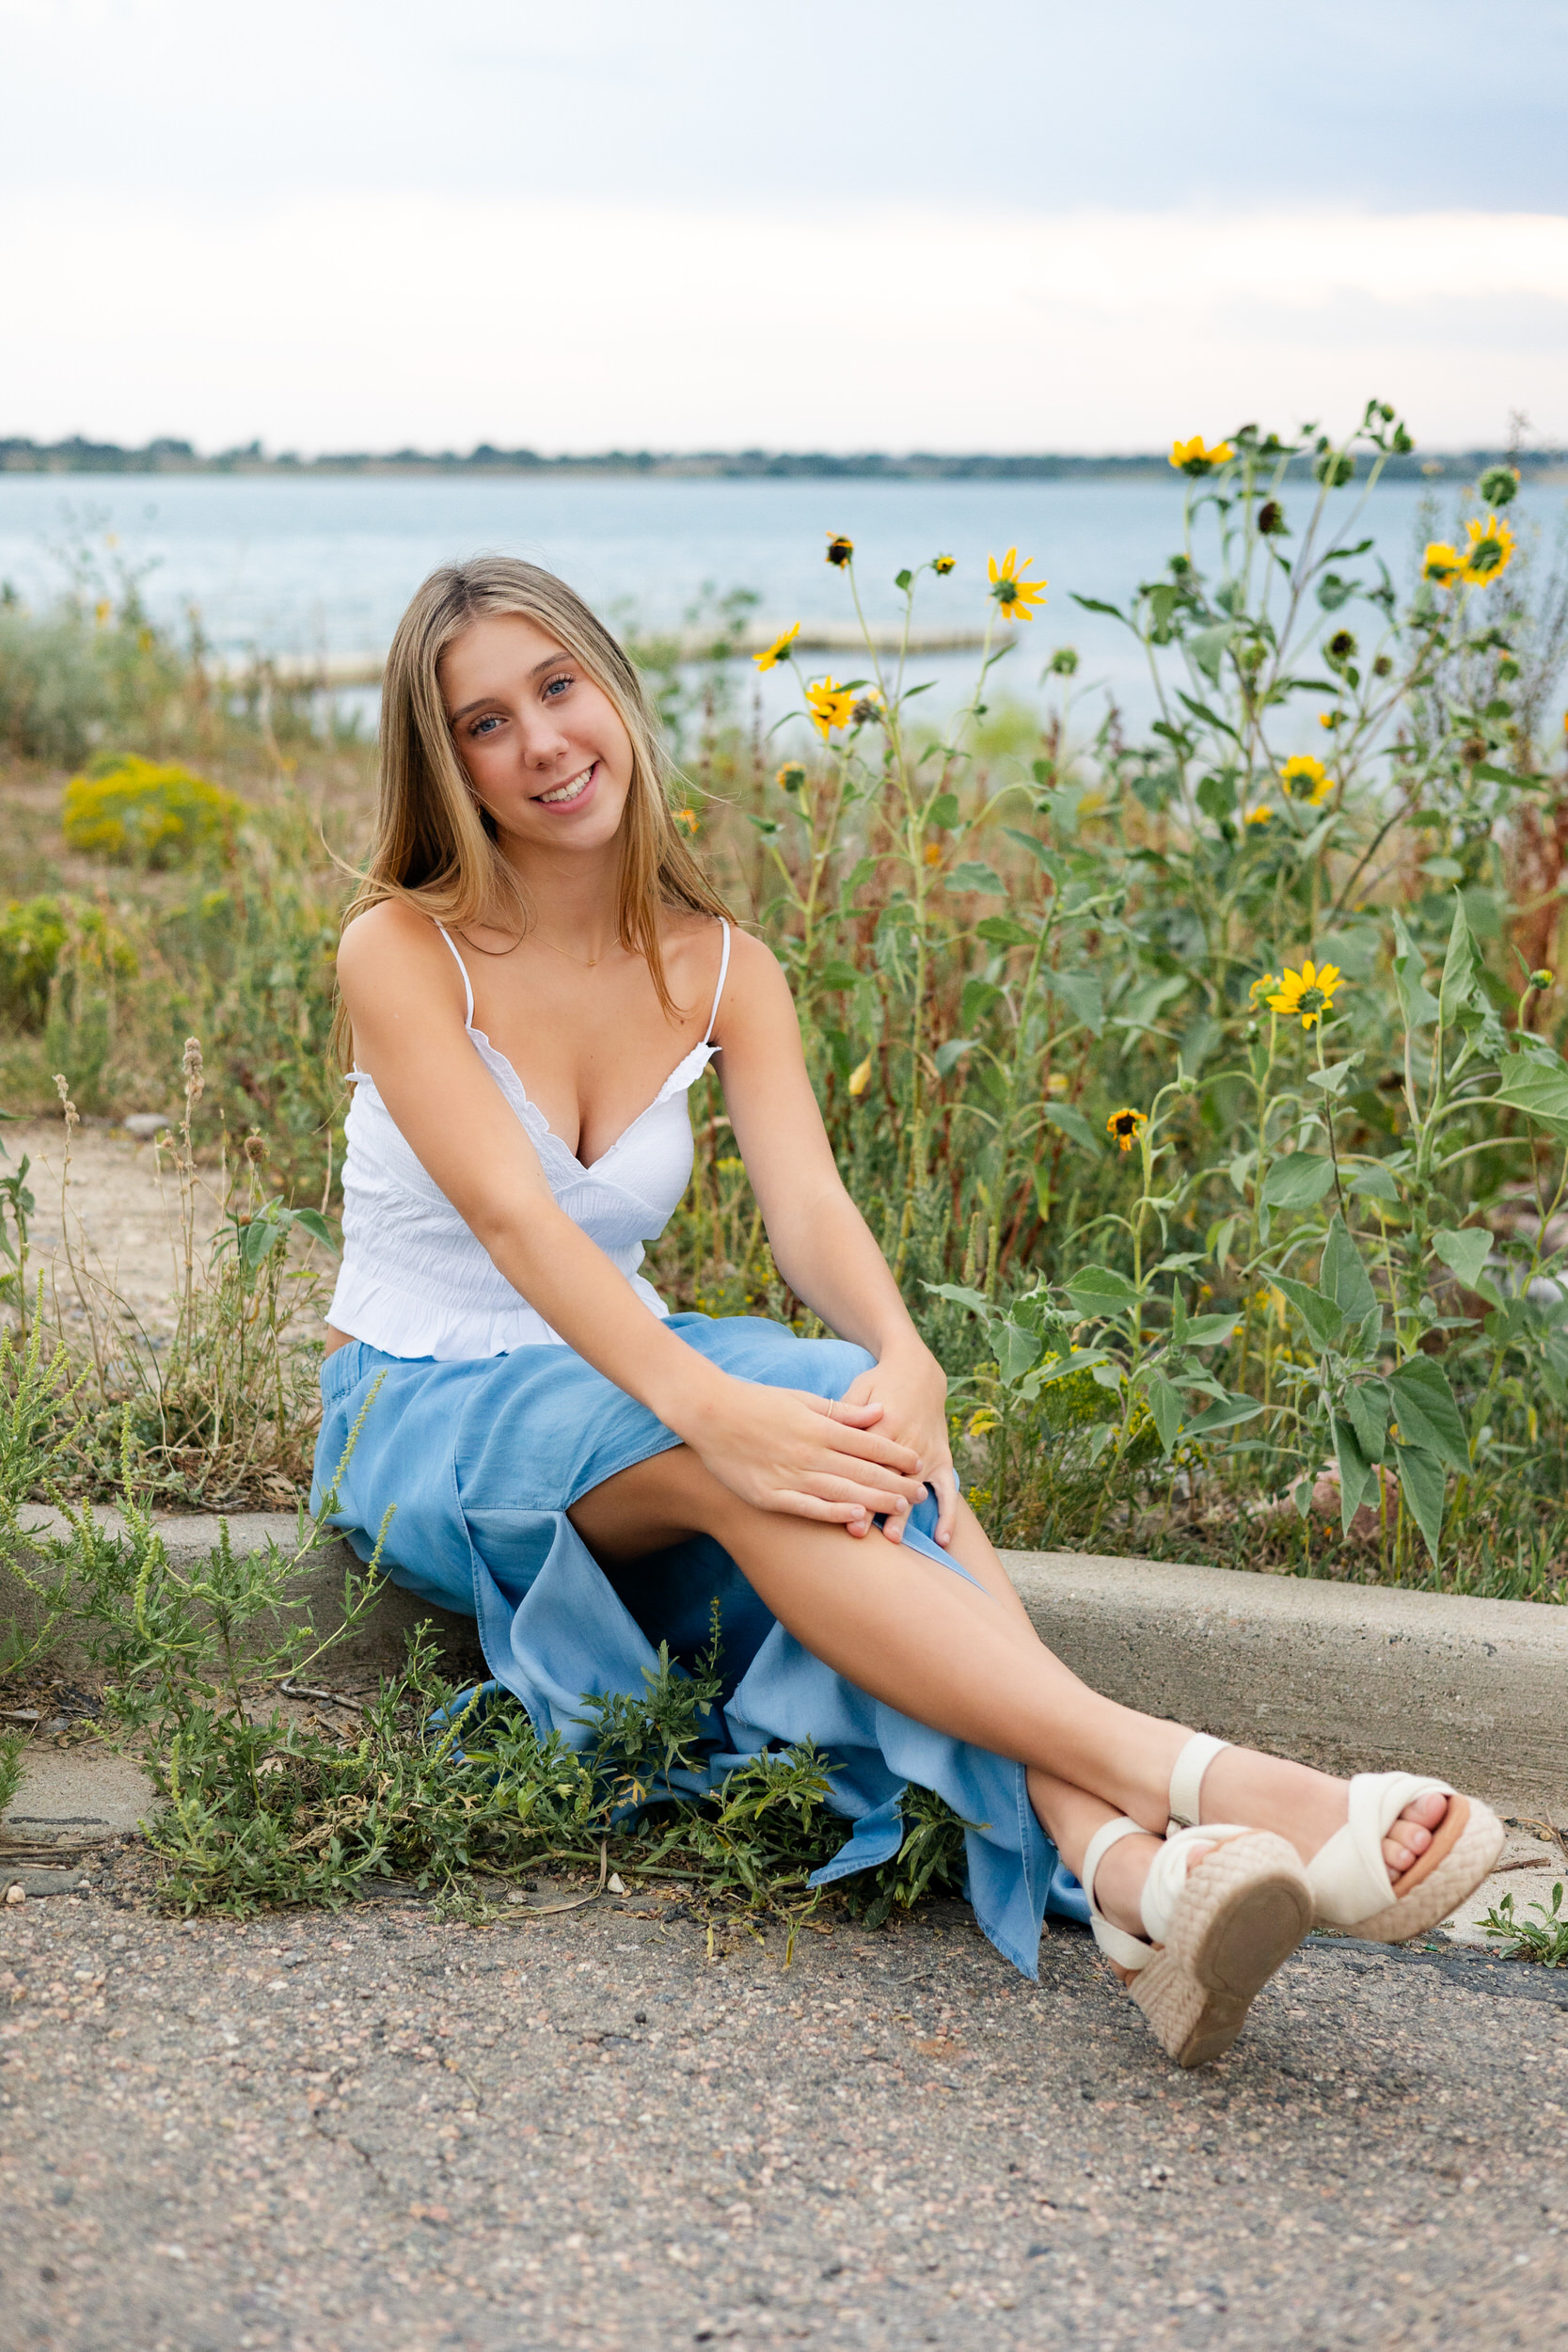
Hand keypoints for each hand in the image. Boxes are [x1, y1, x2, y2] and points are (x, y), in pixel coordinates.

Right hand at [684, 1377, 926, 1530]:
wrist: (709, 1413)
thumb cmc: (756, 1402)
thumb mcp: (802, 1398)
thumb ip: (842, 1411)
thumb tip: (880, 1413)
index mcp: (818, 1427)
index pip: (869, 1443)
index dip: (897, 1455)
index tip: (918, 1463)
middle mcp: (808, 1452)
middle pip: (862, 1471)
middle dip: (895, 1483)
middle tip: (919, 1494)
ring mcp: (789, 1475)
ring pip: (842, 1492)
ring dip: (874, 1501)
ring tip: (899, 1509)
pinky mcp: (769, 1495)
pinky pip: (808, 1508)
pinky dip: (834, 1513)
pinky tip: (857, 1519)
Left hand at [839, 1339, 957, 1546]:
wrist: (918, 1369)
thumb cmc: (878, 1381)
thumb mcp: (858, 1390)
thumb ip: (842, 1414)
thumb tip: (822, 1434)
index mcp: (883, 1423)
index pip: (864, 1459)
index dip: (852, 1484)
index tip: (839, 1508)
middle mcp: (906, 1440)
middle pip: (886, 1478)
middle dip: (873, 1505)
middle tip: (859, 1532)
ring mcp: (927, 1451)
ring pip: (913, 1487)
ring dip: (903, 1513)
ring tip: (892, 1539)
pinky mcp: (942, 1457)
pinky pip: (949, 1489)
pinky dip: (948, 1514)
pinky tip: (942, 1539)